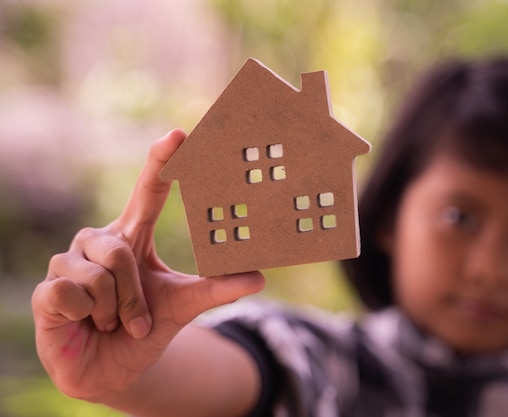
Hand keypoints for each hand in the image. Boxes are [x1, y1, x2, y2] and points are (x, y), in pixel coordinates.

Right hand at [31, 129, 264, 403]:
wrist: (113, 369)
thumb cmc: (145, 328)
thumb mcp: (183, 304)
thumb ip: (217, 289)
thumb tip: (259, 278)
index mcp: (132, 235)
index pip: (148, 189)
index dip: (161, 160)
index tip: (180, 135)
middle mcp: (99, 240)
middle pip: (120, 252)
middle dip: (133, 297)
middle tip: (136, 321)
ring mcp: (69, 262)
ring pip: (99, 277)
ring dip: (115, 312)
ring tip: (111, 323)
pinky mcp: (49, 290)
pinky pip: (72, 294)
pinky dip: (88, 318)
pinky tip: (84, 324)